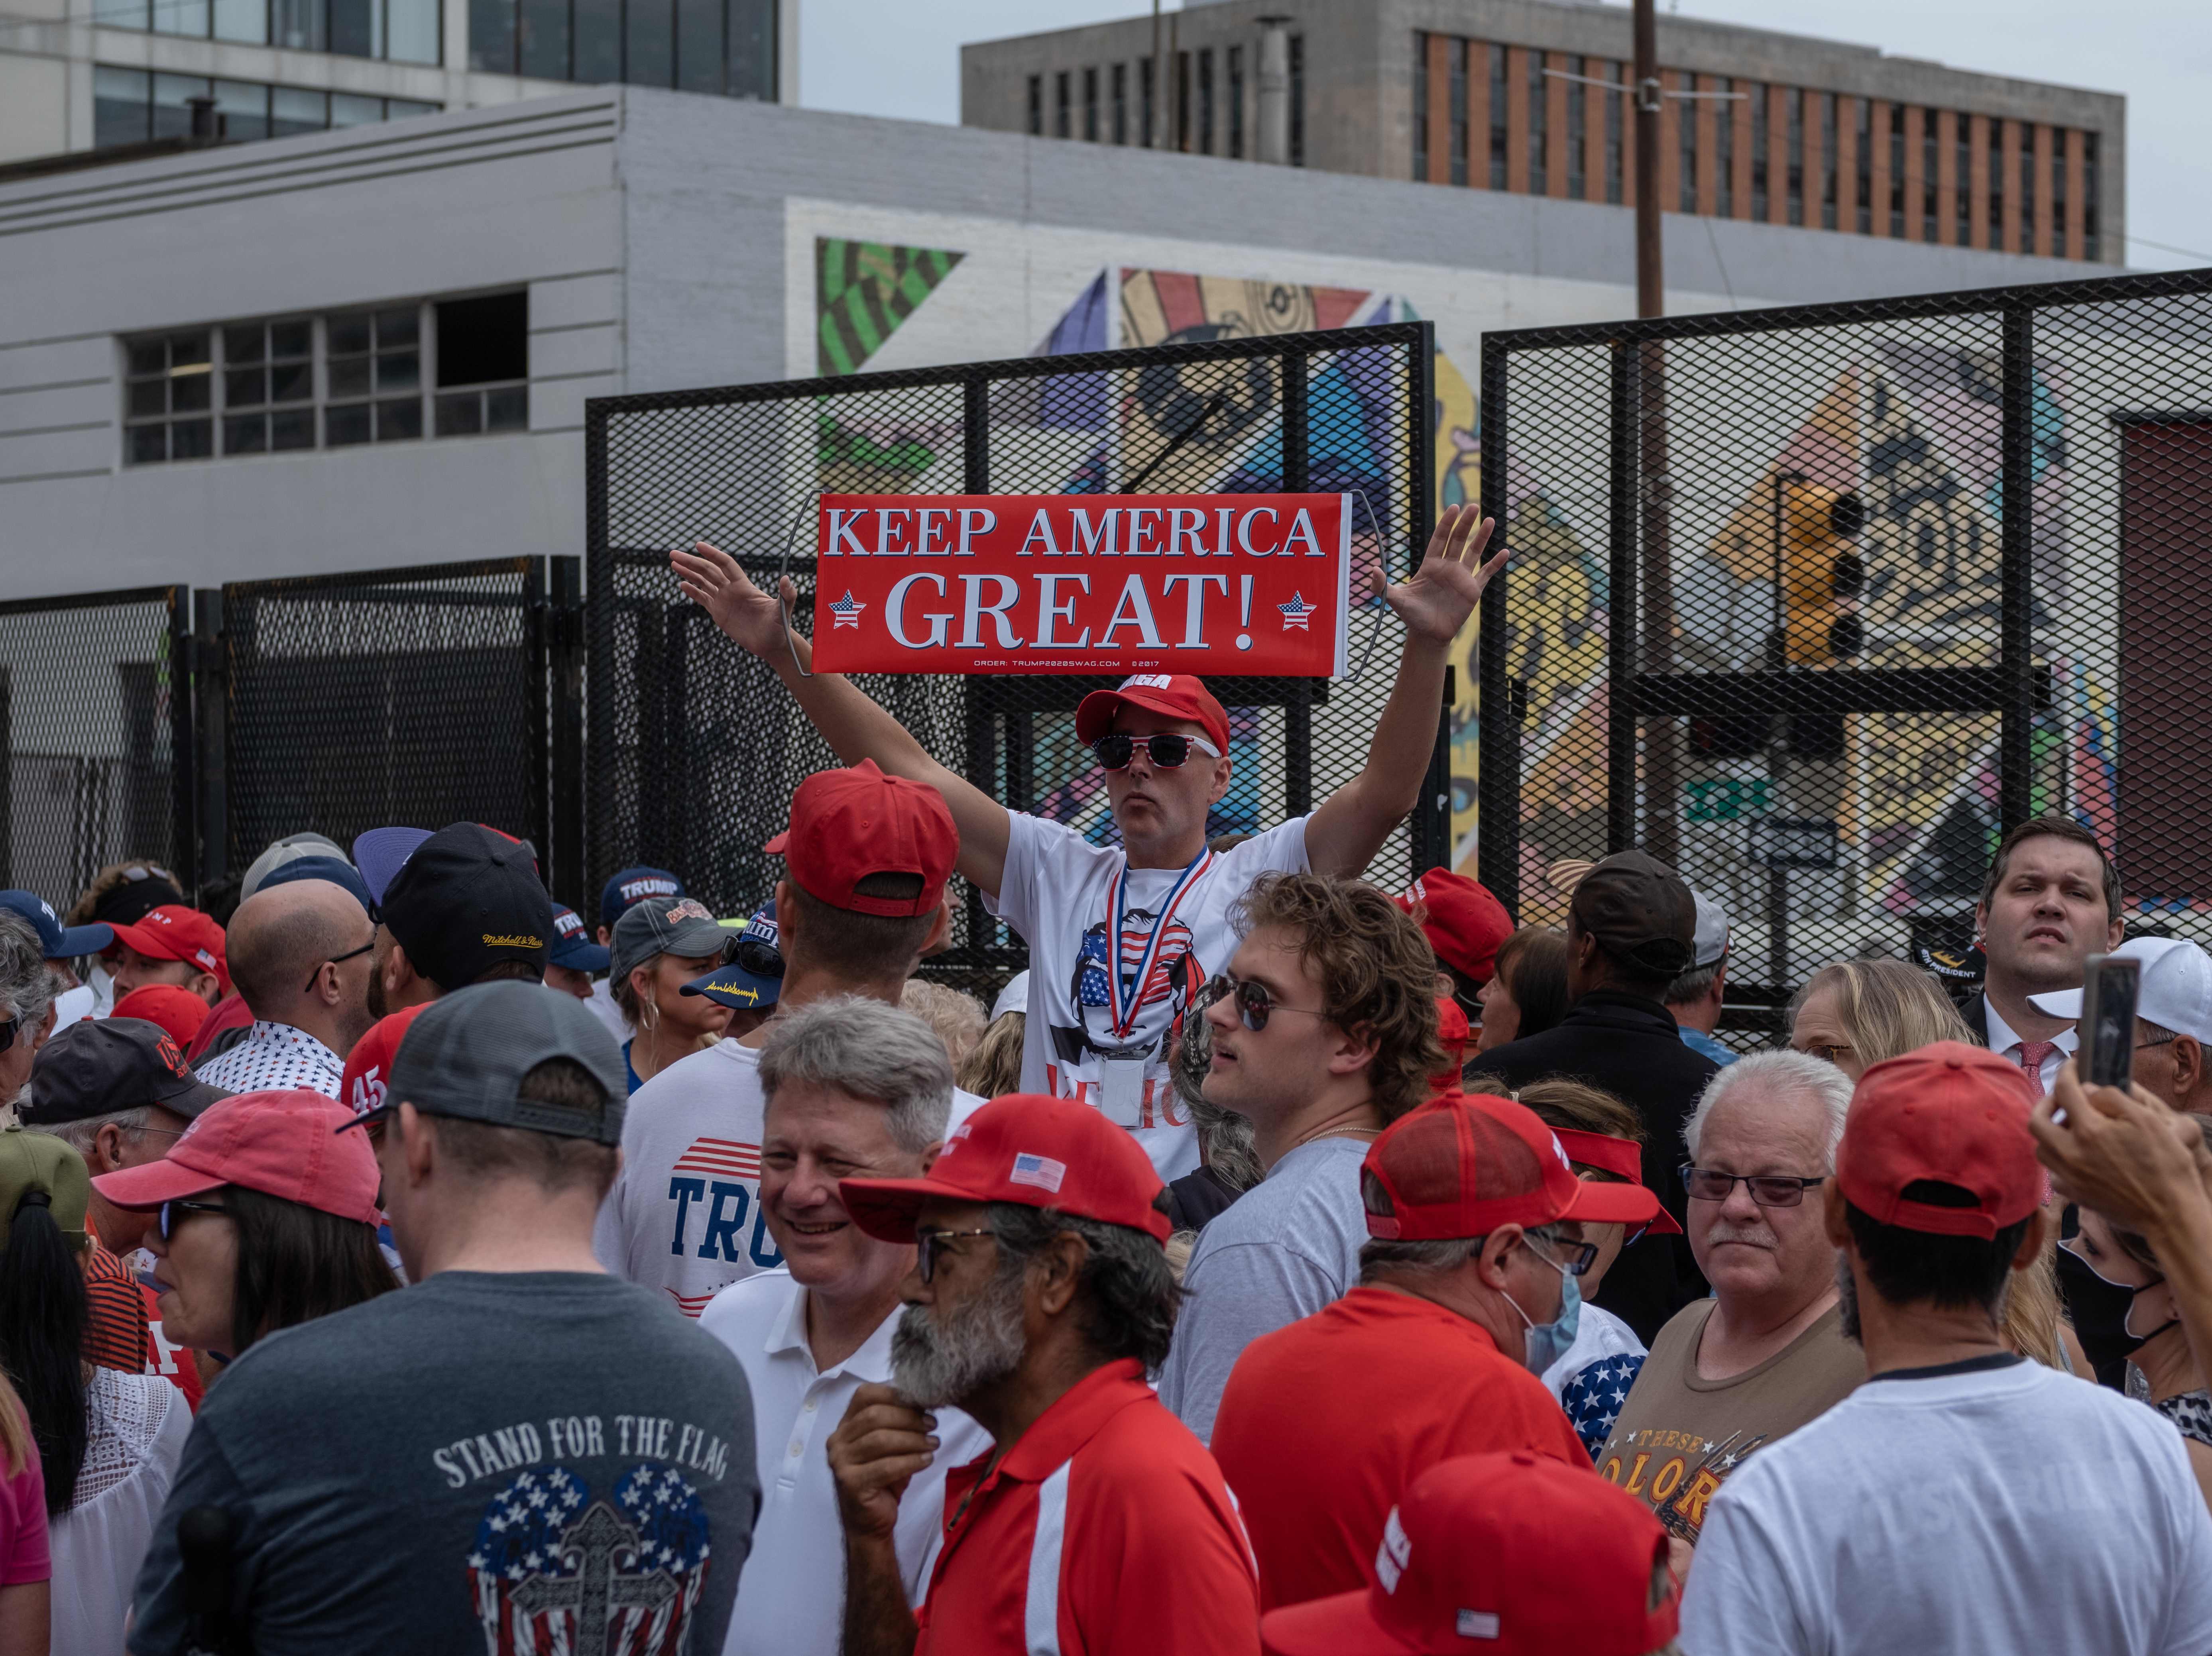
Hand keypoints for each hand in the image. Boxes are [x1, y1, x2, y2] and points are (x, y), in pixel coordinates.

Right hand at [671, 540, 797, 658]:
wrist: (772, 644)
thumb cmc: (780, 627)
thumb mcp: (783, 611)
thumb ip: (786, 595)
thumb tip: (788, 580)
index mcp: (744, 586)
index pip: (725, 564)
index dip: (712, 554)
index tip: (698, 545)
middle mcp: (732, 590)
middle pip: (708, 571)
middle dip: (691, 562)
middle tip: (673, 554)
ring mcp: (724, 600)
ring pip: (703, 582)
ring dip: (689, 573)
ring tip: (674, 564)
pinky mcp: (719, 613)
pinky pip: (703, 599)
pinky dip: (692, 591)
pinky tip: (682, 584)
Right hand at [828, 1383, 939, 1545]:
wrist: (870, 1521)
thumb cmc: (884, 1478)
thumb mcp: (892, 1445)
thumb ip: (900, 1422)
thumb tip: (926, 1400)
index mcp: (845, 1424)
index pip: (865, 1394)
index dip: (895, 1394)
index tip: (923, 1403)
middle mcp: (837, 1440)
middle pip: (875, 1416)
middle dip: (909, 1417)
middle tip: (933, 1424)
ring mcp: (840, 1462)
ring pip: (880, 1440)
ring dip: (913, 1439)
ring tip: (934, 1443)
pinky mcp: (850, 1483)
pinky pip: (886, 1466)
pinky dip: (911, 1461)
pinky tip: (927, 1460)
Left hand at [1374, 505, 1504, 646]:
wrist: (1428, 635)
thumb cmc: (1411, 616)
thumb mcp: (1394, 599)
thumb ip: (1382, 585)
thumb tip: (1372, 570)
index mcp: (1430, 565)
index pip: (1440, 539)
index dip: (1446, 523)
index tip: (1453, 508)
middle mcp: (1447, 567)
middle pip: (1458, 540)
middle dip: (1465, 524)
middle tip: (1472, 506)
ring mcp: (1461, 577)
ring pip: (1474, 552)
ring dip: (1482, 537)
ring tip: (1490, 520)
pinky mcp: (1472, 590)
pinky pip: (1486, 574)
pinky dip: (1495, 564)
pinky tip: (1505, 552)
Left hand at [2031, 1059, 2207, 1239]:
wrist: (2170, 1214)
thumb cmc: (2166, 1166)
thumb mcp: (2147, 1121)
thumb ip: (2112, 1099)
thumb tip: (2087, 1090)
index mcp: (2089, 1130)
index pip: (2065, 1091)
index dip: (2066, 1072)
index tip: (2071, 1065)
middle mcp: (2070, 1153)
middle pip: (2036, 1121)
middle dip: (2046, 1103)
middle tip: (2062, 1099)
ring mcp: (2068, 1176)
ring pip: (2041, 1148)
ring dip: (2049, 1132)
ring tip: (2070, 1126)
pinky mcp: (2073, 1195)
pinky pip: (2053, 1172)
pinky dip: (2059, 1159)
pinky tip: (2076, 1155)